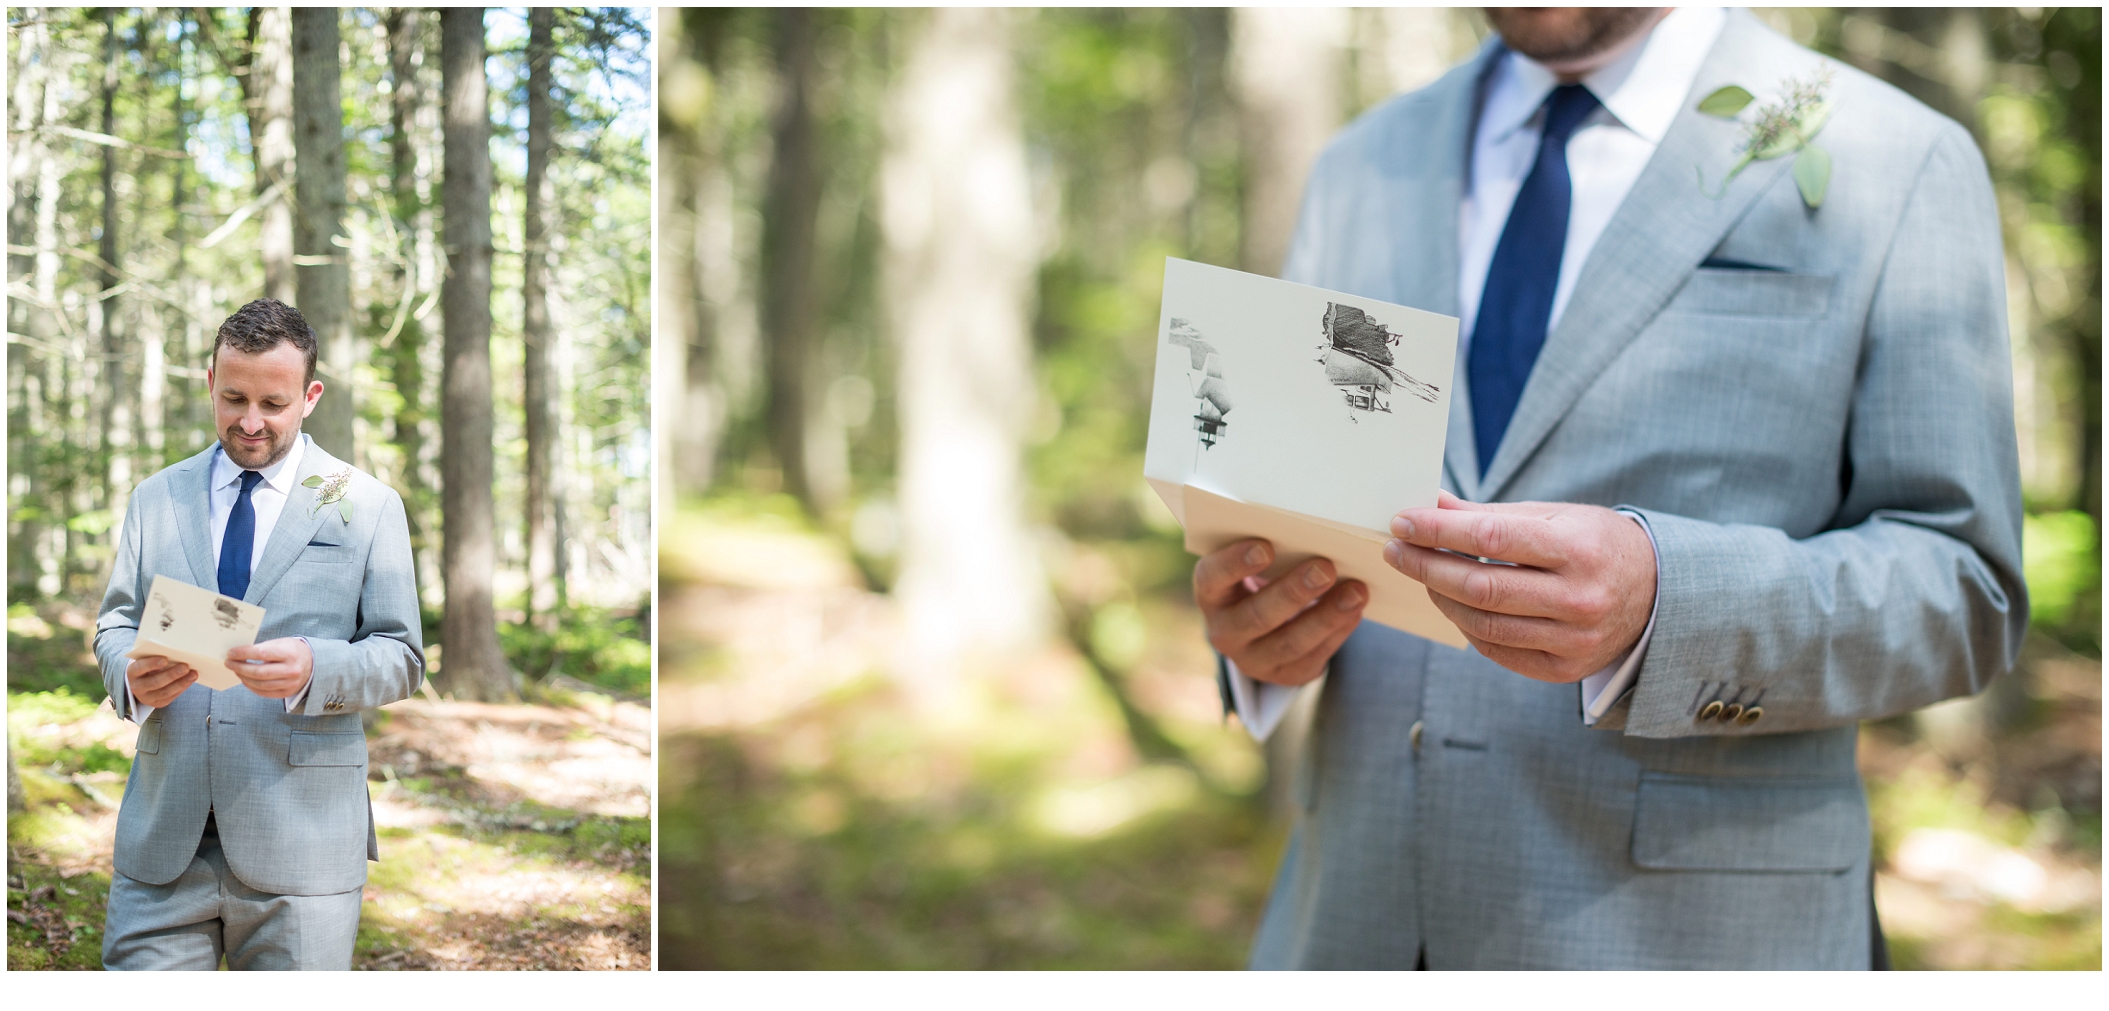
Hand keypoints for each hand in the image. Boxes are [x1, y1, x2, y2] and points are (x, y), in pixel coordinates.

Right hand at [126, 654, 196, 707]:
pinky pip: (171, 697)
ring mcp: (146, 697)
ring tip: (193, 673)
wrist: (140, 681)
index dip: (152, 664)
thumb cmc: (147, 665)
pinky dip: (182, 687)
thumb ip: (156, 656)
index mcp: (132, 672)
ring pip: (165, 692)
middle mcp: (137, 687)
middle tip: (185, 666)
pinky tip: (191, 679)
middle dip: (171, 674)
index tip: (165, 659)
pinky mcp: (157, 703)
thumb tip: (177, 652)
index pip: (140, 668)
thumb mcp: (147, 659)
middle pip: (155, 682)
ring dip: (181, 682)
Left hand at [227, 637, 313, 699]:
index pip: (262, 654)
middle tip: (229, 663)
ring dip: (243, 678)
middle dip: (240, 668)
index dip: (243, 653)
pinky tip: (245, 679)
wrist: (313, 664)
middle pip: (259, 672)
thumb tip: (239, 653)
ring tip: (236, 671)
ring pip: (260, 684)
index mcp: (290, 654)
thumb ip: (263, 648)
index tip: (231, 653)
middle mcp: (291, 670)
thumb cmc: (293, 651)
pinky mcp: (287, 692)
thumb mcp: (281, 643)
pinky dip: (251, 687)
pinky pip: (264, 692)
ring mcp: (290, 683)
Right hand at [1195, 538, 1367, 687]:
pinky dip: (1338, 632)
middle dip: (1293, 592)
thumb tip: (1314, 534)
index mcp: (1211, 595)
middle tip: (1324, 568)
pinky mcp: (1285, 675)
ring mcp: (1253, 660)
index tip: (1265, 547)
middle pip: (1257, 616)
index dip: (1235, 564)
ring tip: (1356, 592)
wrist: (1263, 623)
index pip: (1212, 578)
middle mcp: (1224, 632)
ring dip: (1326, 616)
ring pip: (1290, 643)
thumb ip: (1273, 550)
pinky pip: (1313, 658)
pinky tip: (1355, 611)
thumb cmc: (1262, 578)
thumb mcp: (1254, 564)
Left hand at [1383, 491, 1655, 682]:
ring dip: (1441, 598)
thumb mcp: (1554, 516)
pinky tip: (1453, 604)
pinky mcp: (1565, 669)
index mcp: (1577, 549)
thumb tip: (1429, 504)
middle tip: (1396, 550)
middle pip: (1480, 586)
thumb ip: (1490, 514)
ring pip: (1483, 624)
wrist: (1657, 592)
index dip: (1438, 530)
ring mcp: (1574, 639)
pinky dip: (1466, 627)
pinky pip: (1498, 651)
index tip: (1403, 522)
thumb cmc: (1597, 544)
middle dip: (1427, 566)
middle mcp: (1579, 598)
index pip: (1489, 536)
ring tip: (1422, 575)